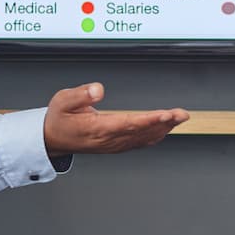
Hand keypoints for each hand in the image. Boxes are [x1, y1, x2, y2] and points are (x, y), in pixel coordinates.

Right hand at [43, 82, 188, 155]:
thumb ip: (80, 94)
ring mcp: (114, 144)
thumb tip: (98, 89)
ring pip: (143, 137)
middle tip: (181, 114)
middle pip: (141, 131)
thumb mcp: (62, 101)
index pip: (127, 124)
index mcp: (96, 129)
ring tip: (179, 118)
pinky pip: (139, 142)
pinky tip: (166, 129)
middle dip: (163, 122)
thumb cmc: (59, 119)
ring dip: (163, 128)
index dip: (147, 120)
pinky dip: (155, 135)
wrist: (53, 139)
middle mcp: (108, 139)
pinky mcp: (116, 145)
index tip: (164, 114)